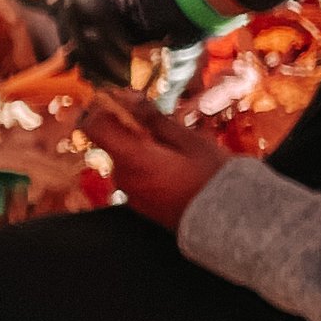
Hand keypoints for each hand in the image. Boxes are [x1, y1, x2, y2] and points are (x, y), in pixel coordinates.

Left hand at [81, 90, 231, 233]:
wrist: (227, 222)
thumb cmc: (211, 177)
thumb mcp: (188, 140)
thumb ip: (154, 119)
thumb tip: (130, 99)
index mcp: (132, 159)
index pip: (93, 128)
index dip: (102, 109)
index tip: (121, 100)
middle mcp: (125, 178)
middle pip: (112, 142)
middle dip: (131, 127)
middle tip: (163, 122)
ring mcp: (132, 194)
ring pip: (126, 158)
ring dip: (143, 146)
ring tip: (177, 147)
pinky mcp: (142, 205)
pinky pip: (136, 175)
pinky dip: (148, 164)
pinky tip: (176, 166)